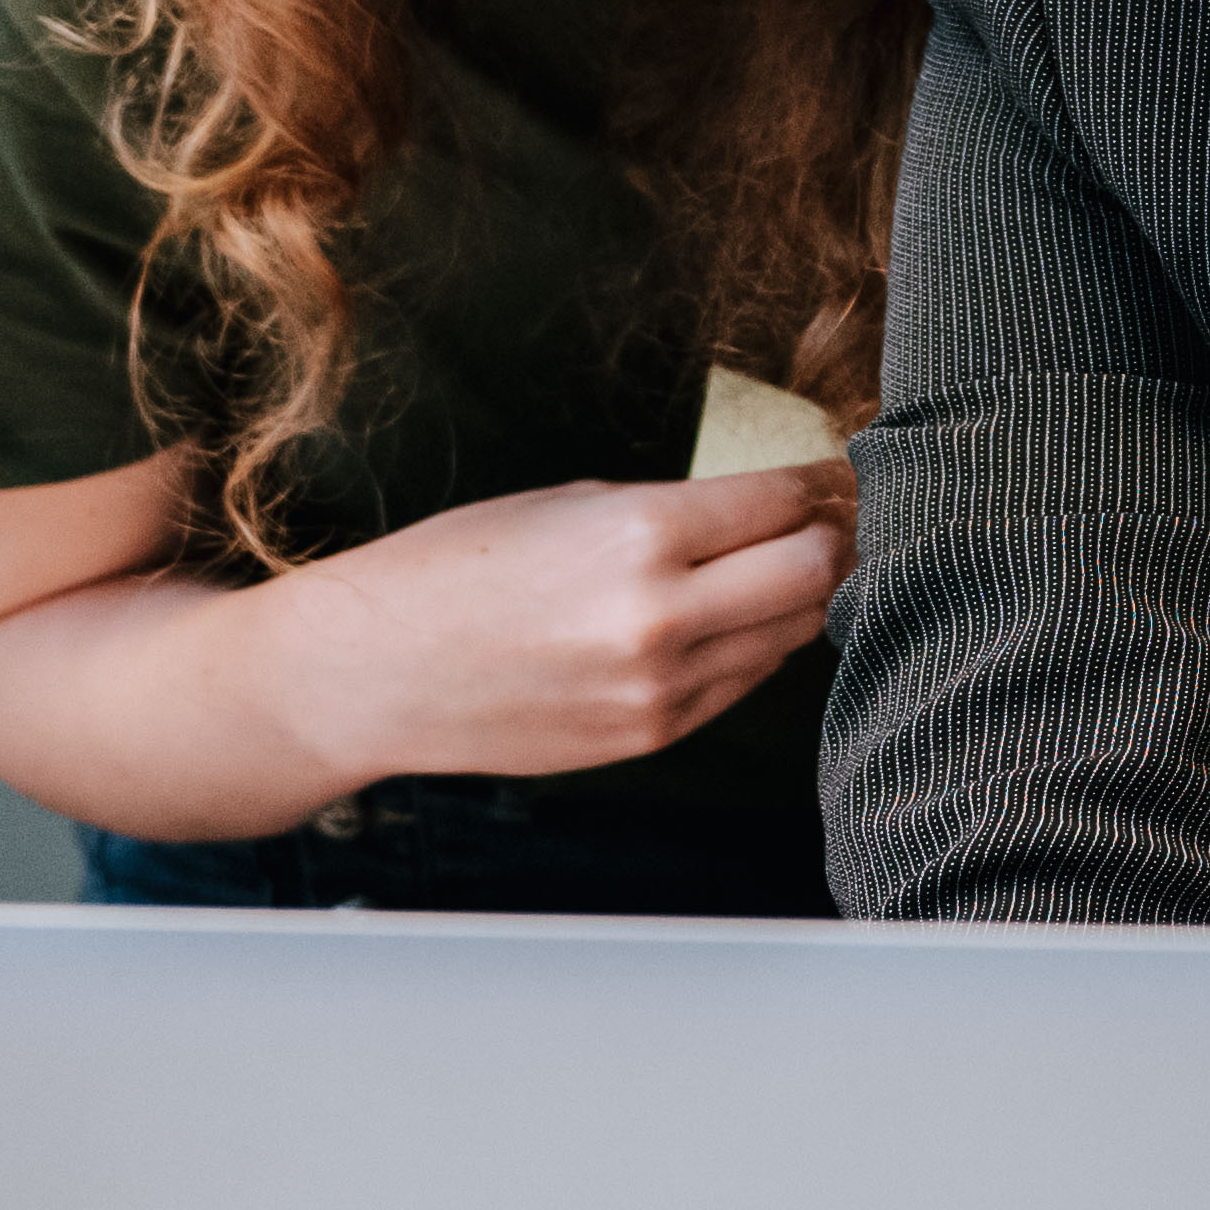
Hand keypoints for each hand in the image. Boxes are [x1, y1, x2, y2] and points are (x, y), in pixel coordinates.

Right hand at [286, 470, 844, 784]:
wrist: (375, 673)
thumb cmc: (455, 571)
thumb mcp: (568, 505)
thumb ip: (673, 512)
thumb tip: (762, 512)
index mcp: (641, 535)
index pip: (783, 502)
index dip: (819, 483)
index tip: (831, 474)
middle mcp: (663, 616)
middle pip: (815, 572)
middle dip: (833, 540)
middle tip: (831, 521)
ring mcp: (662, 687)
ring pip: (792, 635)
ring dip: (803, 598)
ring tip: (787, 566)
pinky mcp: (653, 735)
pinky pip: (743, 683)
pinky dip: (754, 647)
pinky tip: (733, 619)